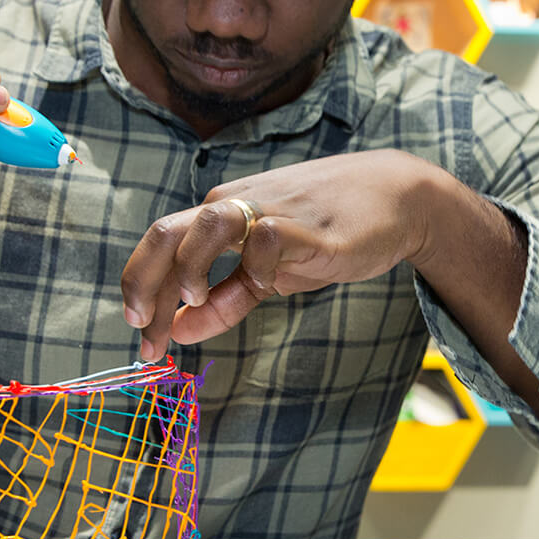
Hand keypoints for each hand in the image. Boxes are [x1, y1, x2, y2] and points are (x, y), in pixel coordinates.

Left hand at [121, 149, 455, 360]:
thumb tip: (178, 330)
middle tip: (144, 333)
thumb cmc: (328, 232)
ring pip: (206, 224)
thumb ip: (226, 299)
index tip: (143, 340)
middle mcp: (234, 206)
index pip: (161, 247)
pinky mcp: (305, 224)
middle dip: (144, 285)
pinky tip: (268, 285)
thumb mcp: (270, 274)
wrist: (396, 197)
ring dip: (189, 267)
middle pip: (165, 233)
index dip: (142, 294)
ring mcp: (268, 209)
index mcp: (219, 215)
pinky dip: (258, 266)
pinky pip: (266, 239)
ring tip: (196, 299)